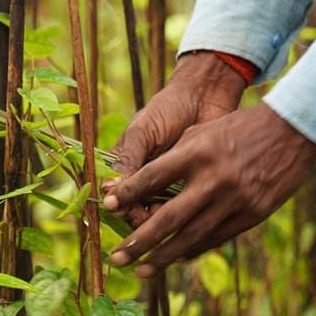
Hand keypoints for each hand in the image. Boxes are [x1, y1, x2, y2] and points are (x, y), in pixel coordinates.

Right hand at [102, 52, 245, 226]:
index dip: (114, 202)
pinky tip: (178, 208)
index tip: (119, 206)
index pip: (112, 191)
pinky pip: (176, 207)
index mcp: (124, 163)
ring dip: (153, 217)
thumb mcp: (142, 132)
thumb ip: (127, 160)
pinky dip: (174, 212)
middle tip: (140, 215)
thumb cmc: (169, 109)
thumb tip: (109, 192)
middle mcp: (142, 176)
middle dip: (133, 214)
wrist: (206, 99)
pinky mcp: (186, 187)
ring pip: (152, 212)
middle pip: (130, 207)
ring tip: (160, 211)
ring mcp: (164, 183)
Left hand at [104, 103, 315, 276]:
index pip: (152, 178)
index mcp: (197, 152)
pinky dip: (193, 250)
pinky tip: (177, 258)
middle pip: (167, 219)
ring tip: (142, 270)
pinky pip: (216, 239)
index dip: (128, 194)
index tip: (109, 207)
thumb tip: (143, 189)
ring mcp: (235, 200)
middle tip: (115, 259)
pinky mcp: (252, 214)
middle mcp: (213, 179)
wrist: (293, 131)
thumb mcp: (203, 131)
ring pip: (191, 238)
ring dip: (163, 258)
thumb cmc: (241, 128)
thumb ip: (175, 160)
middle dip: (138, 242)